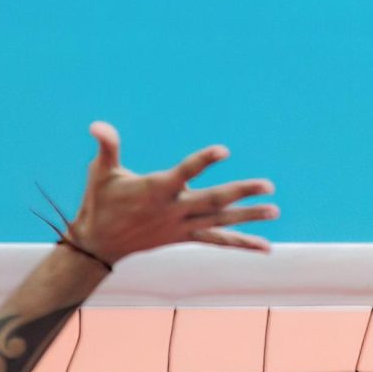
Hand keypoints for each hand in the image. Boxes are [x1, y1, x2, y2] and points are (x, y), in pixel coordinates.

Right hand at [66, 123, 278, 260]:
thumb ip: (107, 146)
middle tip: (269, 185)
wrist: (98, 244)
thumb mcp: (101, 171)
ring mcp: (180, 226)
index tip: (224, 150)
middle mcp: (172, 210)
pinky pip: (217, 240)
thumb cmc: (100, 201)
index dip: (203, 161)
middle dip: (241, 192)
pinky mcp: (184, 236)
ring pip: (220, 221)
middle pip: (212, 201)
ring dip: (249, 217)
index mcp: (155, 190)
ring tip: (275, 210)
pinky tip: (265, 247)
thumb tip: (97, 125)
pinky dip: (241, 243)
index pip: (184, 173)